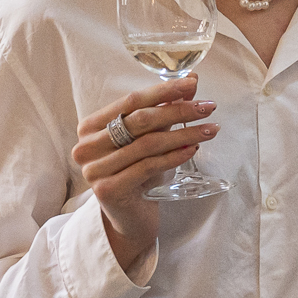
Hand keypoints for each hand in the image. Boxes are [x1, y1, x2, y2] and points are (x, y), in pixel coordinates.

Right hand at [73, 76, 218, 273]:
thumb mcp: (150, 138)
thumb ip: (164, 110)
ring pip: (147, 144)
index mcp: (91, 126)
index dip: (163, 91)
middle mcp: (86, 146)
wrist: (131, 216)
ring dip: (184, 133)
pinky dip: (174, 156)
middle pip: (140, 120)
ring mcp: (94, 169)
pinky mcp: (107, 190)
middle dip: (179, 111)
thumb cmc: (140, 172)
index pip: (131, 101)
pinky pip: (147, 166)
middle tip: (209, 107)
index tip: (193, 83)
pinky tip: (193, 148)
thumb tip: (192, 80)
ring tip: (210, 129)